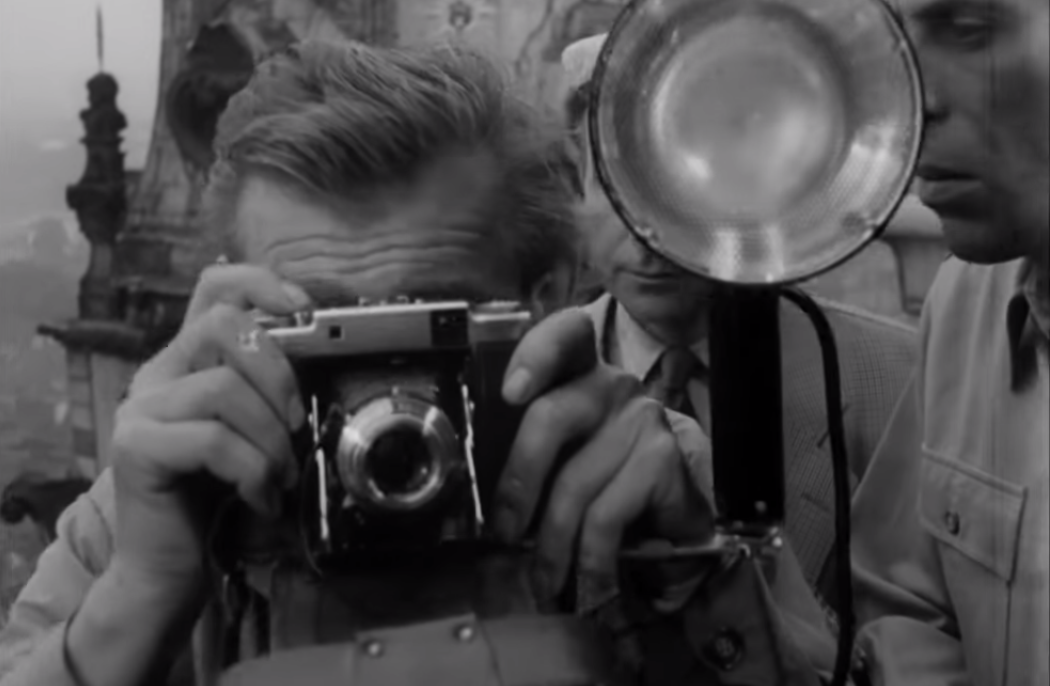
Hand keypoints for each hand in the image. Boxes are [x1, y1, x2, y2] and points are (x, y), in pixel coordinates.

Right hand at [108, 265, 311, 593]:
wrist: (169, 566)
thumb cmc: (217, 494)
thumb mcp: (250, 430)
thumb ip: (266, 390)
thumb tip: (318, 357)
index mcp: (186, 361)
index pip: (213, 288)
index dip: (259, 283)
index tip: (303, 308)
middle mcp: (156, 374)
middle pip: (221, 327)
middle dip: (277, 374)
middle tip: (295, 425)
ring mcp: (140, 408)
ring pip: (223, 388)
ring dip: (269, 438)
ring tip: (278, 476)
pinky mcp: (136, 447)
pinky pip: (213, 440)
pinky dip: (251, 471)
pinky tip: (259, 497)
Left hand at [495, 309, 715, 603]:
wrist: (675, 510)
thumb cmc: (606, 477)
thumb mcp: (567, 455)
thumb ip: (533, 454)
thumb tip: (483, 502)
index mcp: (580, 373)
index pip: (565, 336)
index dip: (536, 353)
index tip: (511, 391)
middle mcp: (612, 385)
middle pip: (549, 418)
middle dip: (517, 483)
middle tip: (504, 530)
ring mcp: (641, 420)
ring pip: (574, 483)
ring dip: (551, 543)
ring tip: (541, 576)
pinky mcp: (662, 460)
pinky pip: (607, 516)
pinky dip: (589, 558)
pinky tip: (585, 580)